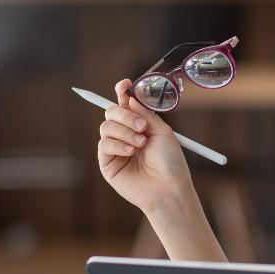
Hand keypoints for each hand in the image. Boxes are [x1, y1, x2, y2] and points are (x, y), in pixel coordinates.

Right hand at [97, 79, 193, 213]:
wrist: (168, 188)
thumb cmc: (170, 162)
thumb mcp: (162, 132)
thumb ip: (145, 113)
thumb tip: (129, 96)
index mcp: (140, 125)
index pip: (125, 104)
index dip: (122, 92)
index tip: (125, 84)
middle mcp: (126, 135)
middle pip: (111, 111)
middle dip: (124, 114)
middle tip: (142, 126)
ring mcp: (115, 148)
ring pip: (106, 126)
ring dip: (125, 132)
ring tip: (141, 144)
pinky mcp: (107, 163)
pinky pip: (104, 144)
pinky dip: (118, 144)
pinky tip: (131, 152)